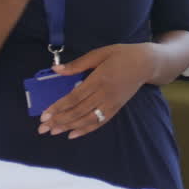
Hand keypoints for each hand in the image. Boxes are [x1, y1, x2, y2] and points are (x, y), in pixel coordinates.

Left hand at [38, 44, 155, 137]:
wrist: (146, 63)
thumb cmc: (121, 55)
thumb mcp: (99, 53)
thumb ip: (77, 64)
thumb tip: (56, 69)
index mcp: (99, 79)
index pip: (74, 97)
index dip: (58, 107)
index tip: (44, 115)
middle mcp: (105, 94)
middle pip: (78, 111)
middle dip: (59, 121)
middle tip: (43, 128)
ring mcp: (112, 103)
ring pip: (88, 119)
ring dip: (70, 127)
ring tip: (54, 132)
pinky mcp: (116, 108)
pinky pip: (100, 122)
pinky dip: (86, 129)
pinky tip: (73, 134)